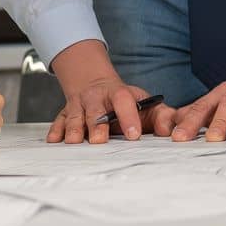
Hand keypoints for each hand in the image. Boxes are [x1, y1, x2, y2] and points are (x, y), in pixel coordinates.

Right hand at [47, 39, 175, 143]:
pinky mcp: (65, 114)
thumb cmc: (123, 100)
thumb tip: (171, 130)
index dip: (129, 117)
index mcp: (118, 94)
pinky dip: (56, 131)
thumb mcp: (144, 102)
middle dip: (97, 125)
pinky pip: (58, 122)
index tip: (134, 135)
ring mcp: (79, 106)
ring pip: (75, 116)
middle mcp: (96, 98)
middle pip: (95, 110)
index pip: (124, 101)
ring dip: (74, 129)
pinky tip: (54, 140)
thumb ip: (161, 114)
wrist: (93, 83)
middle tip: (100, 141)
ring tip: (75, 142)